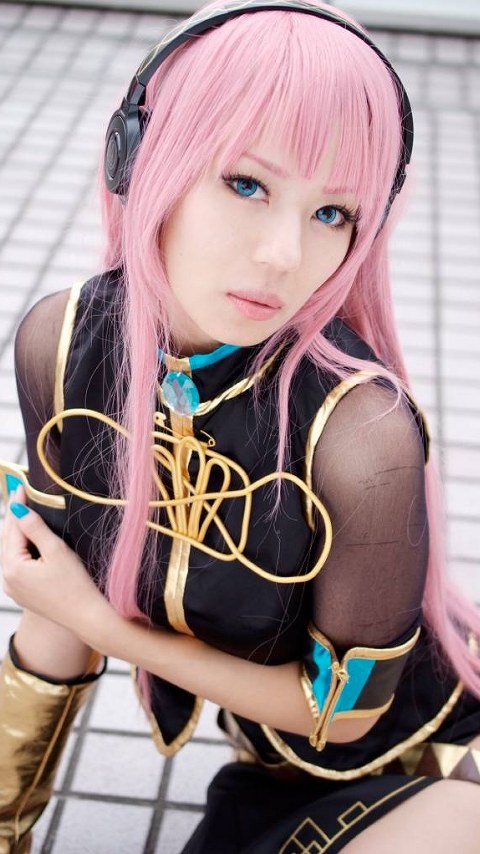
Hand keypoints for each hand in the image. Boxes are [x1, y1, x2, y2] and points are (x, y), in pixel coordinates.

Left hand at [1, 487, 111, 645]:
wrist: (88, 617)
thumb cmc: (77, 585)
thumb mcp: (56, 551)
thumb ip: (35, 527)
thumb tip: (16, 507)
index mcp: (13, 568)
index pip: (13, 528)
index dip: (18, 505)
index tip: (21, 486)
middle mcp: (7, 580)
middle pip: (7, 541)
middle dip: (14, 517)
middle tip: (19, 493)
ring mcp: (14, 589)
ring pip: (10, 553)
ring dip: (16, 533)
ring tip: (23, 512)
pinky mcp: (24, 594)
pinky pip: (17, 565)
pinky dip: (21, 549)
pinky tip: (29, 539)